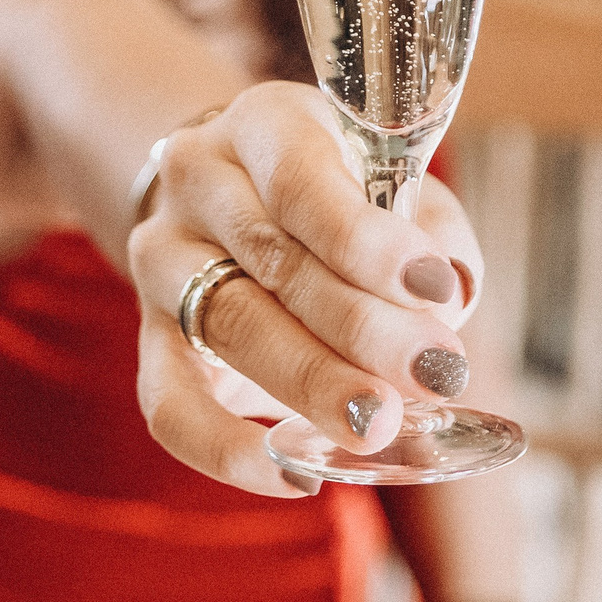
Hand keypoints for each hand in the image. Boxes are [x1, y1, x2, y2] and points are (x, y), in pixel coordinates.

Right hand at [129, 81, 482, 496]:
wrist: (225, 195)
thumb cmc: (336, 190)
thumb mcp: (388, 177)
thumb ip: (430, 228)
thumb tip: (452, 292)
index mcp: (262, 125)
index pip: (303, 182)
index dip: (368, 240)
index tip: (434, 289)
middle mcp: (197, 184)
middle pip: (273, 261)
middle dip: (362, 328)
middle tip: (434, 375)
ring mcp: (163, 262)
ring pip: (230, 328)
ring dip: (313, 385)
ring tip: (381, 425)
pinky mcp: (149, 340)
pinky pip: (169, 404)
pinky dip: (227, 449)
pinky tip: (296, 476)